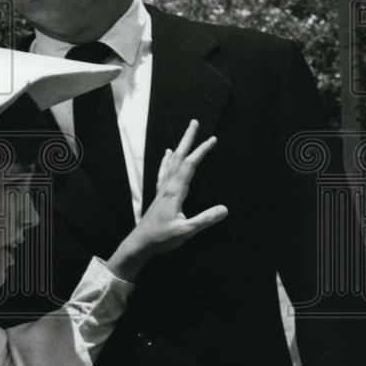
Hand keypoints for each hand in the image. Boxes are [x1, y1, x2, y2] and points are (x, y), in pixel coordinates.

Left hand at [108, 119, 226, 280]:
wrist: (140, 243)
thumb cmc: (162, 238)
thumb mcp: (186, 231)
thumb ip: (204, 220)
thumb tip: (225, 209)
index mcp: (174, 191)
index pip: (189, 165)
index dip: (201, 151)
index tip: (213, 139)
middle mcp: (167, 186)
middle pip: (178, 157)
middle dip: (187, 139)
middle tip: (194, 122)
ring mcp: (162, 189)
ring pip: (171, 162)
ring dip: (180, 146)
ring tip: (186, 134)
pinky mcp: (159, 195)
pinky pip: (164, 171)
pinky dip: (167, 160)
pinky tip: (166, 155)